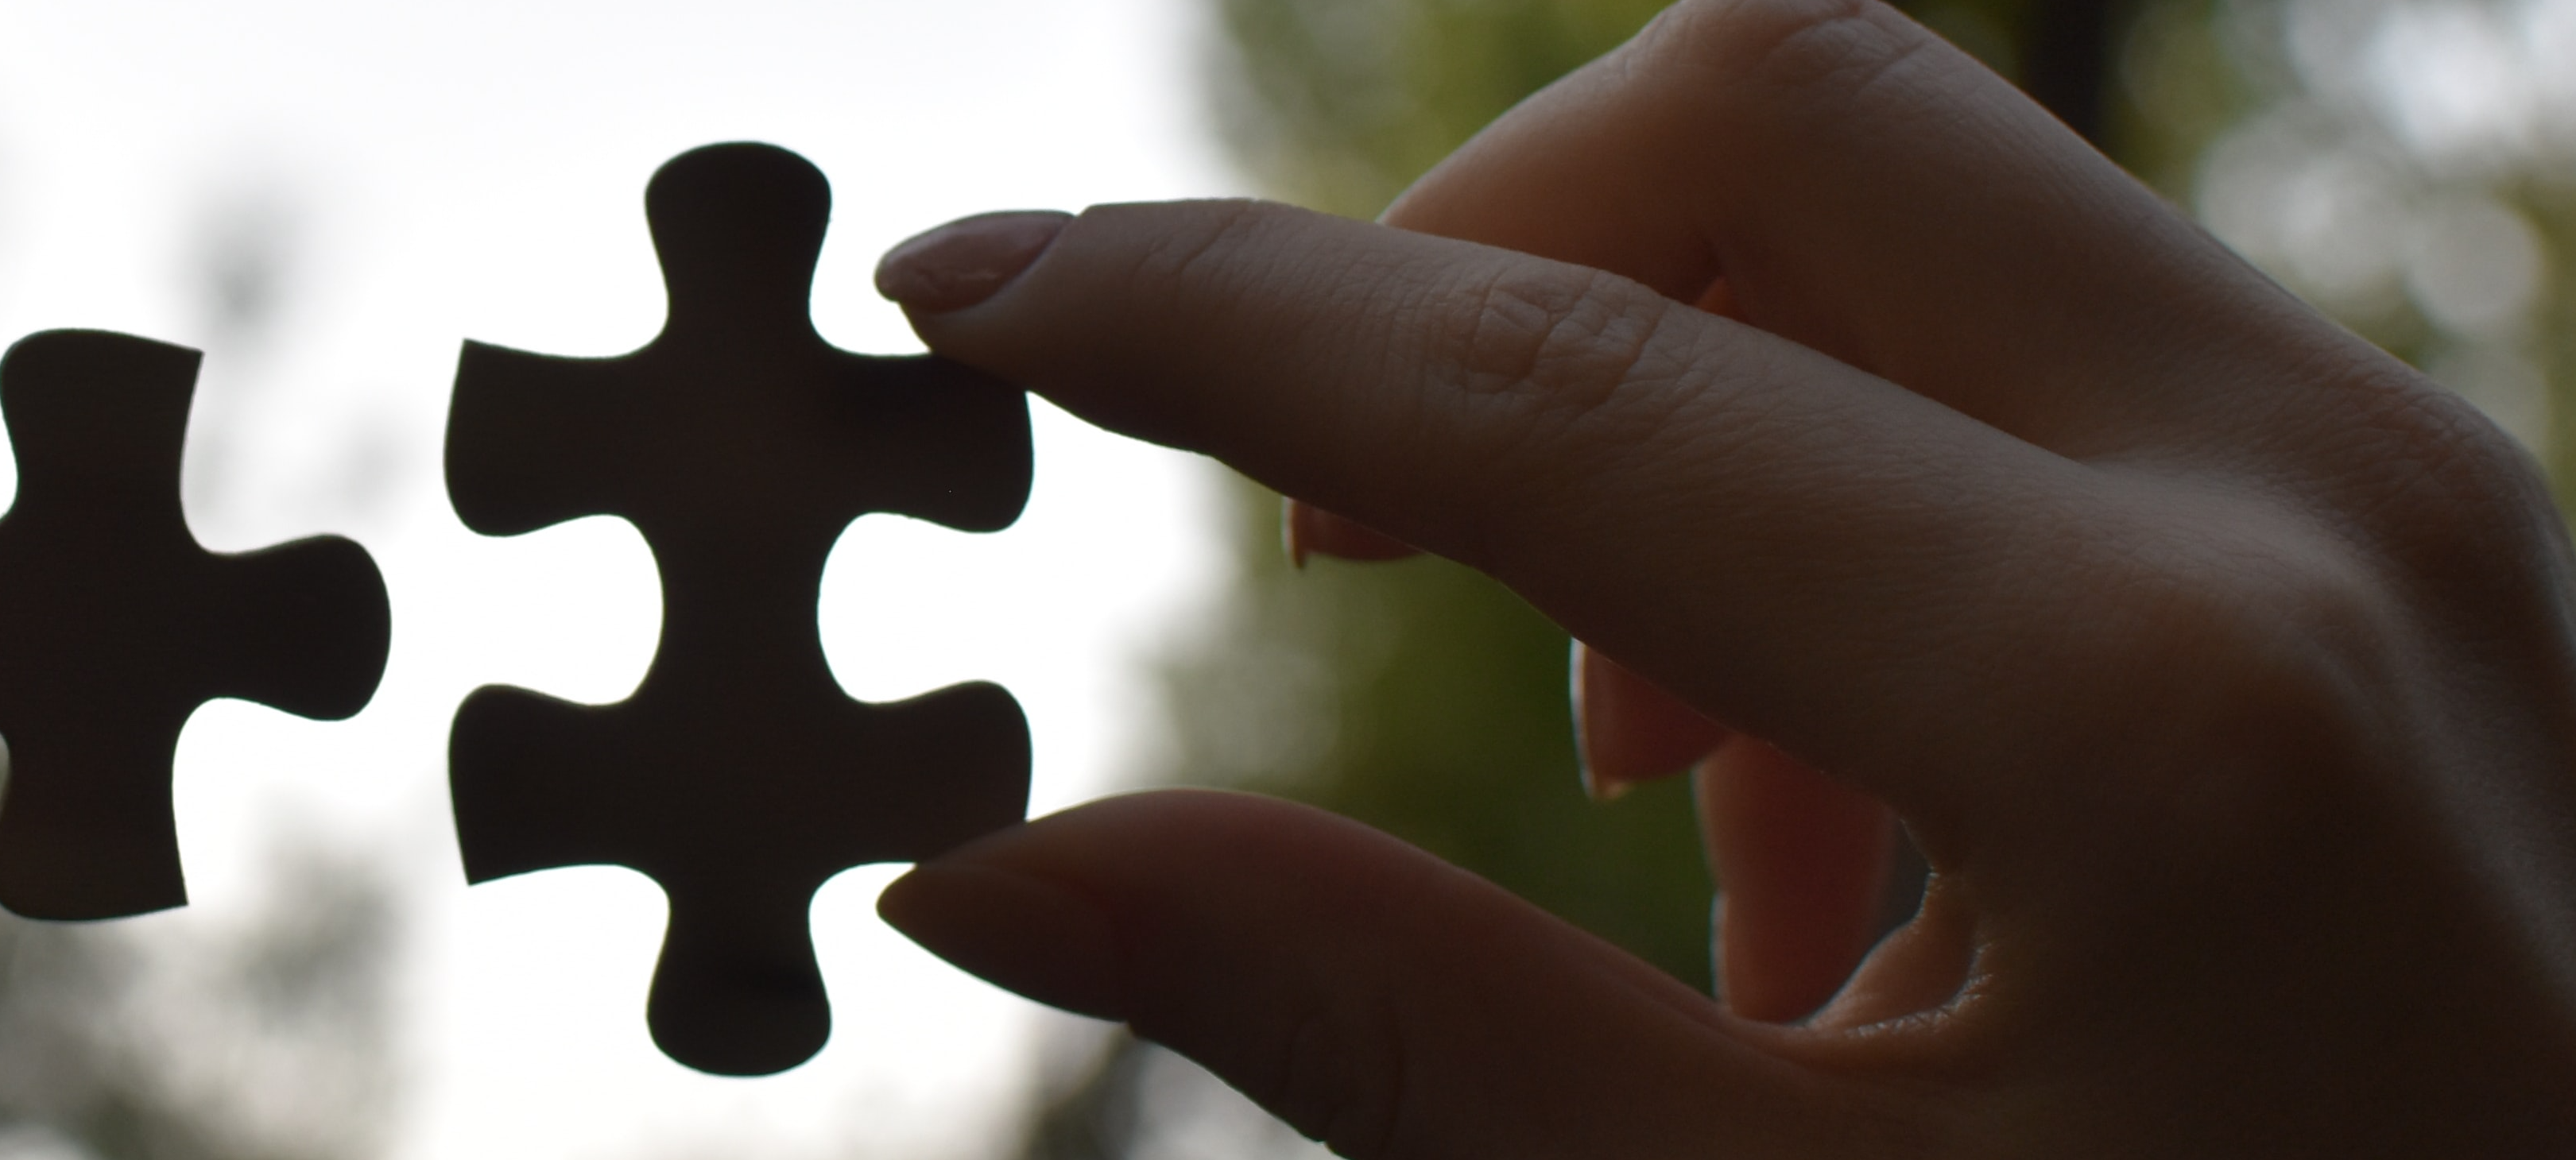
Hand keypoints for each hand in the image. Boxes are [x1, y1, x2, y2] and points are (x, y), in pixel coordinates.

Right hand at [869, 0, 2575, 1152]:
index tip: (964, 290)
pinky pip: (2072, 369)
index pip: (1546, 383)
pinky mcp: (2438, 545)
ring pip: (1925, 219)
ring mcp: (2419, 493)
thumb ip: (1392, 1033)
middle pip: (1772, 110)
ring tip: (1655, 809)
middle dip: (1462, 260)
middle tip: (1327, 525)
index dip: (1197, 318)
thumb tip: (1000, 880)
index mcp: (2155, 709)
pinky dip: (1858, 505)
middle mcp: (2320, 502)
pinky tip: (1840, 850)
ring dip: (1673, 414)